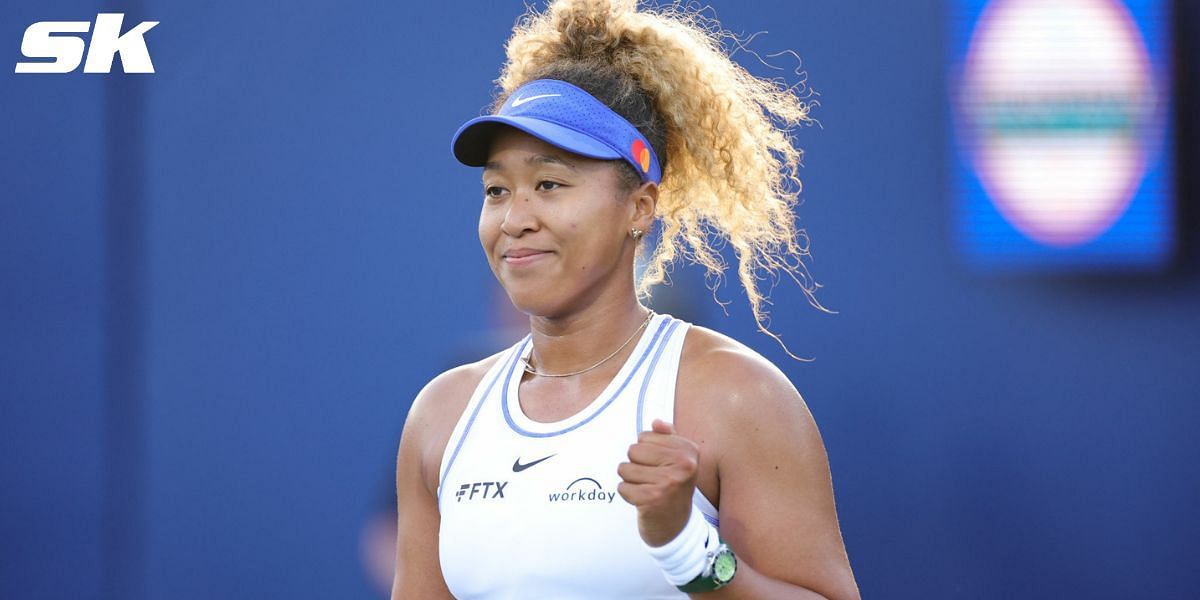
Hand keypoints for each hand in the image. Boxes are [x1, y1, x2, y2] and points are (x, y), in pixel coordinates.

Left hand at [617, 419, 700, 546]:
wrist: (676, 527)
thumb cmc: (672, 488)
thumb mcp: (676, 460)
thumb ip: (668, 438)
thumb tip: (656, 422)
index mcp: (689, 450)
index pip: (644, 436)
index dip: (646, 452)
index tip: (660, 468)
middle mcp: (683, 465)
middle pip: (633, 450)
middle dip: (636, 465)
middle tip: (651, 480)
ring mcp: (669, 482)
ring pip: (625, 468)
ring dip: (630, 481)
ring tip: (646, 490)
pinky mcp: (652, 499)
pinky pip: (622, 487)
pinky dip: (627, 495)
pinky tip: (642, 501)